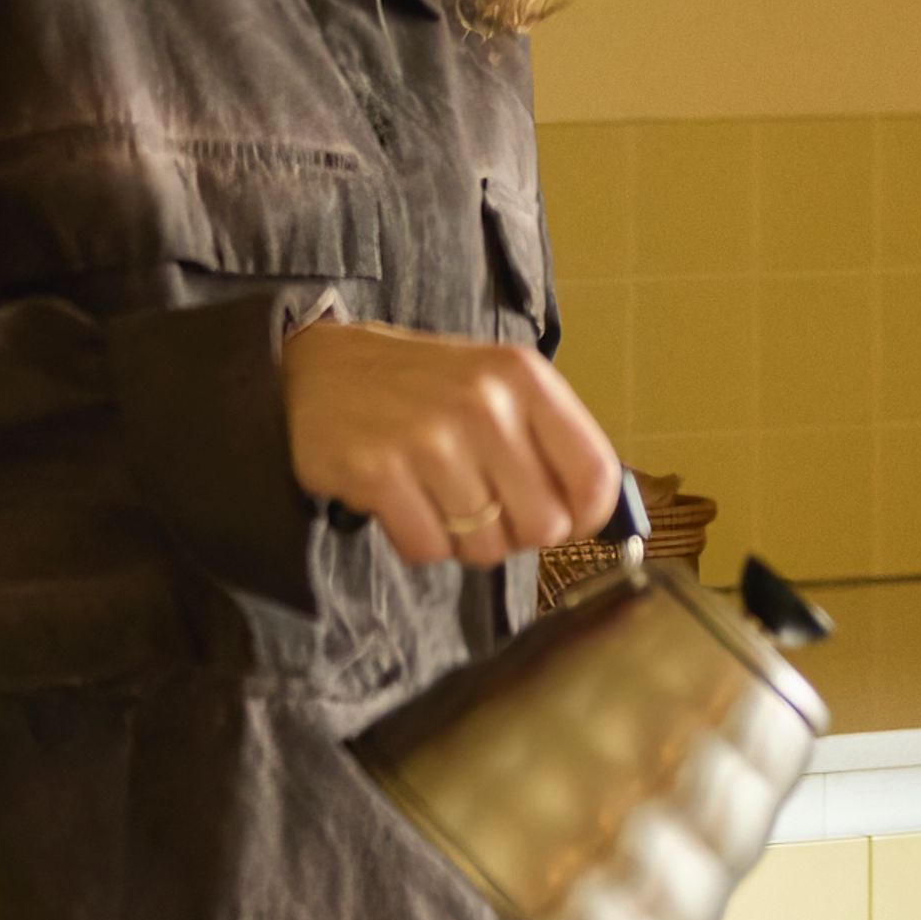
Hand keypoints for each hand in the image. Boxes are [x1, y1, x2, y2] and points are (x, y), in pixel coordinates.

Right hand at [278, 317, 623, 571]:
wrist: (319, 369)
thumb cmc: (423, 388)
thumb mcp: (498, 389)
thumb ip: (552, 444)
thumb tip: (601, 520)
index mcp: (523, 377)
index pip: (595, 474)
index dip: (587, 516)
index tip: (564, 519)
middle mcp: (483, 403)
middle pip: (543, 524)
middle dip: (515, 531)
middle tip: (482, 504)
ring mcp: (429, 438)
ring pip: (484, 547)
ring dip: (461, 538)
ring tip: (435, 495)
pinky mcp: (378, 472)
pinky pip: (427, 550)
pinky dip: (418, 541)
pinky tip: (402, 501)